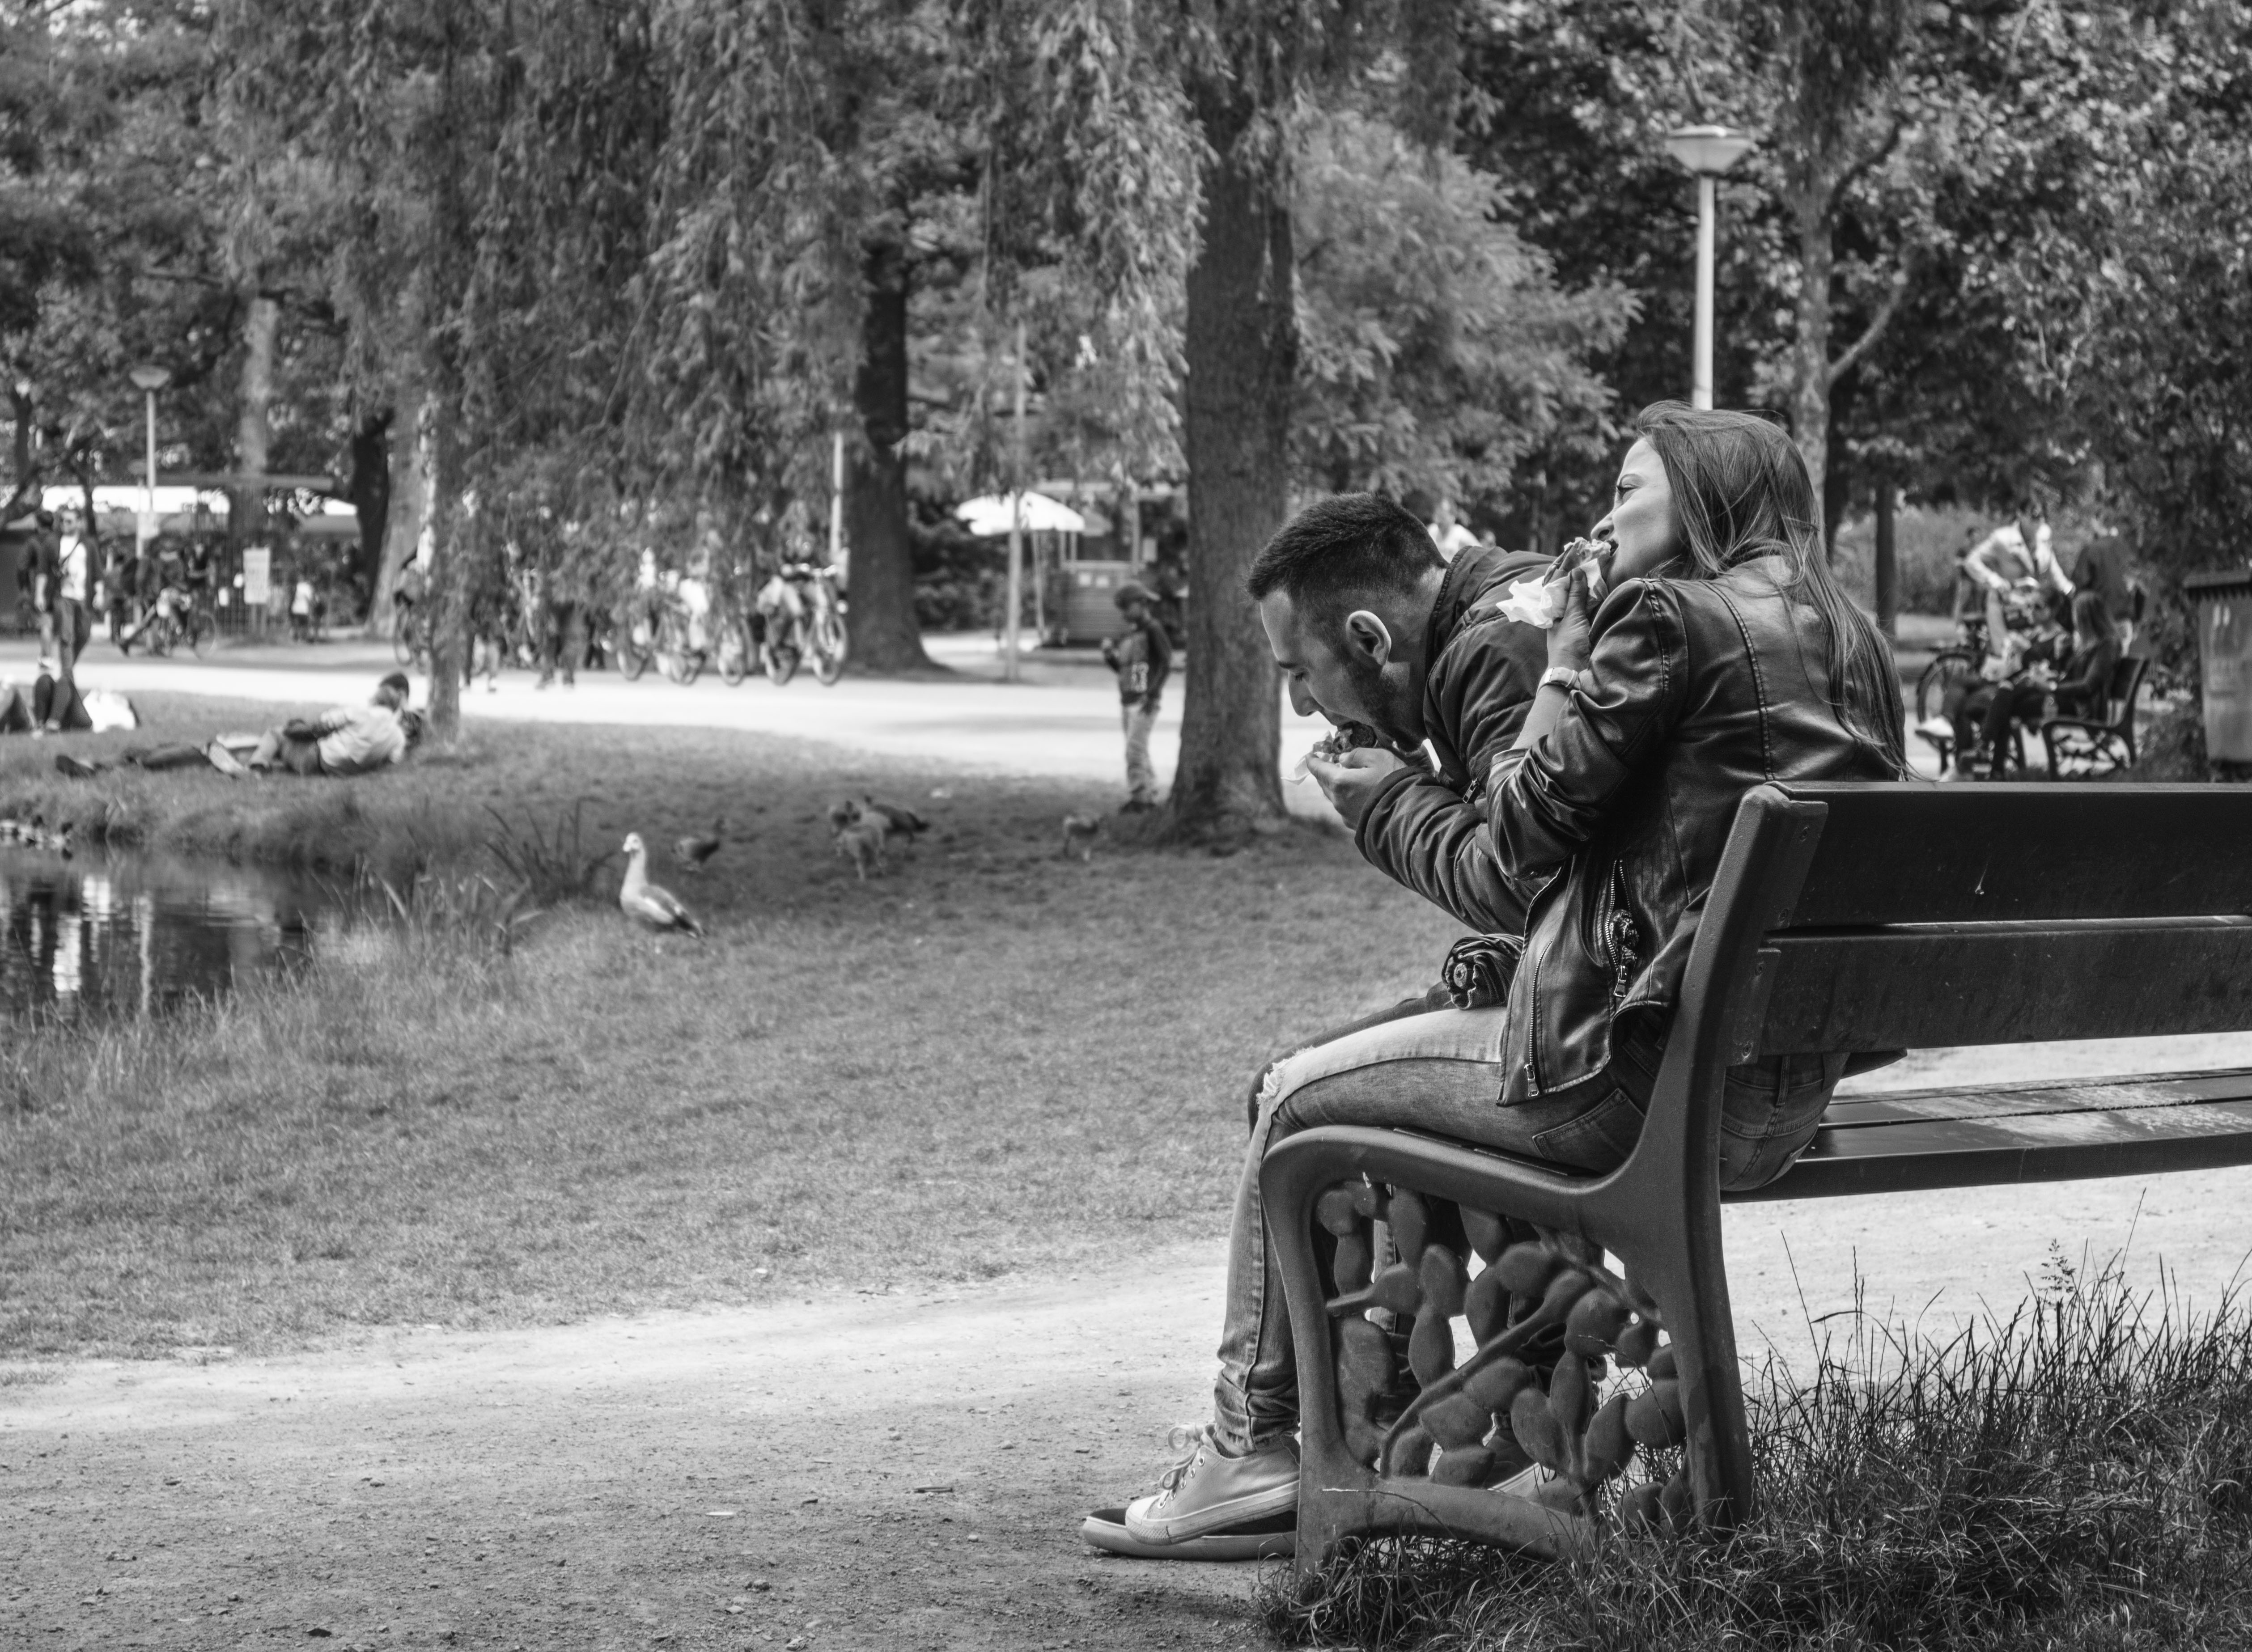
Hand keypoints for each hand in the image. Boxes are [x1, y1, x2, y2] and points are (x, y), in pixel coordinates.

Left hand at [1305, 745, 1405, 829]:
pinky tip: (1357, 795)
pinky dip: (1346, 798)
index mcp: (1340, 782)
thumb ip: (1357, 755)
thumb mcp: (1378, 758)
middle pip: (1324, 783)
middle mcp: (1338, 800)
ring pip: (1334, 797)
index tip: (1310, 754)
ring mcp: (1346, 815)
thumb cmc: (1395, 783)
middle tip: (1328, 763)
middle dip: (1324, 772)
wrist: (1409, 816)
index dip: (1313, 760)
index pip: (1318, 769)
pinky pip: (1345, 807)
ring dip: (1335, 786)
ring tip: (1344, 778)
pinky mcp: (1355, 825)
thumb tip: (1342, 760)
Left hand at [1545, 558, 1596, 675]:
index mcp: (1553, 610)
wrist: (1575, 671)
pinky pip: (1592, 608)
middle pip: (1570, 589)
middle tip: (1590, 557)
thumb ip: (1575, 594)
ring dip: (1589, 585)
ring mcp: (1576, 620)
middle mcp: (1563, 613)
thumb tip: (1575, 570)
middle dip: (1579, 575)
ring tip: (1598, 566)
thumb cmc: (1568, 644)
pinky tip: (1604, 586)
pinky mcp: (1588, 627)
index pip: (1557, 584)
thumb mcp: (1571, 616)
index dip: (1565, 569)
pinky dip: (1597, 597)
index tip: (1575, 553)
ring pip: (1582, 597)